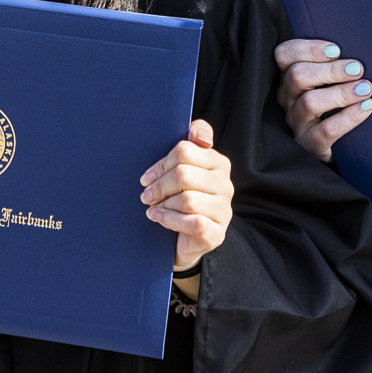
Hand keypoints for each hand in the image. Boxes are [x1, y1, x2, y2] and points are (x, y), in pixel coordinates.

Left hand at [141, 120, 232, 272]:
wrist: (182, 238)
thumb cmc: (179, 197)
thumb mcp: (182, 168)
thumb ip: (190, 143)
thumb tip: (197, 134)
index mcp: (218, 163)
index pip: (184, 151)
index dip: (160, 165)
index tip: (146, 178)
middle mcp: (226, 185)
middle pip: (183, 175)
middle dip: (159, 186)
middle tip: (145, 195)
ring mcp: (224, 210)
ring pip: (188, 200)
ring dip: (163, 204)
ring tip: (152, 208)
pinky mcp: (217, 233)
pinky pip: (193, 222)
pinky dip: (170, 220)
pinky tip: (158, 218)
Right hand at [276, 38, 371, 160]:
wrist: (334, 148)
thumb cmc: (334, 105)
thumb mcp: (325, 82)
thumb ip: (332, 64)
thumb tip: (359, 44)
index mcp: (288, 78)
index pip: (283, 55)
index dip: (307, 49)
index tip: (336, 49)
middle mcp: (287, 99)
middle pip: (296, 76)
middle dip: (330, 70)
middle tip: (358, 68)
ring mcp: (297, 123)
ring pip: (309, 102)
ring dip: (340, 92)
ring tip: (365, 88)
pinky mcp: (310, 145)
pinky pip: (326, 131)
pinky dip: (348, 117)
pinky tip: (366, 107)